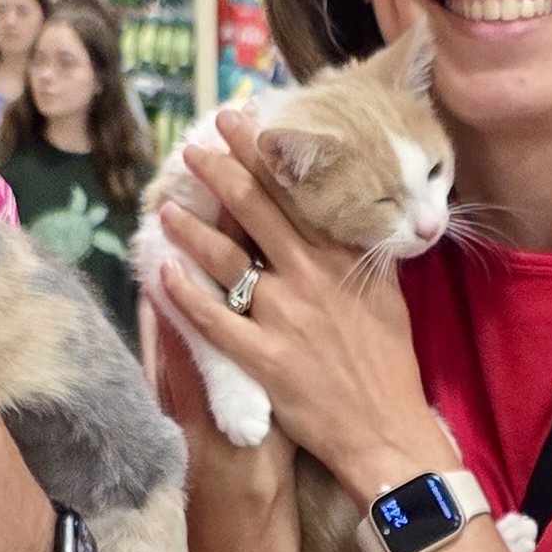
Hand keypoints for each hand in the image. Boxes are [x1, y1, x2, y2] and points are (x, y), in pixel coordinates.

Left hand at [157, 107, 446, 503]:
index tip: (240, 122)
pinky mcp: (262, 358)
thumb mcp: (386, 296)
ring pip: (226, 262)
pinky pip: (213, 321)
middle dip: (221, 173)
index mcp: (338, 260)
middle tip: (194, 145)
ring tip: (165, 207)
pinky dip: (185, 297)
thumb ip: (363, 254)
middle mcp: (307, 279)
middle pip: (256, 213)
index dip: (263, 155)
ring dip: (192, 231)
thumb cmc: (388, 363)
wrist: (384, 429)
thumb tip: (357, 217)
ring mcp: (282, 318)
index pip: (295, 193)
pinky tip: (162, 274)